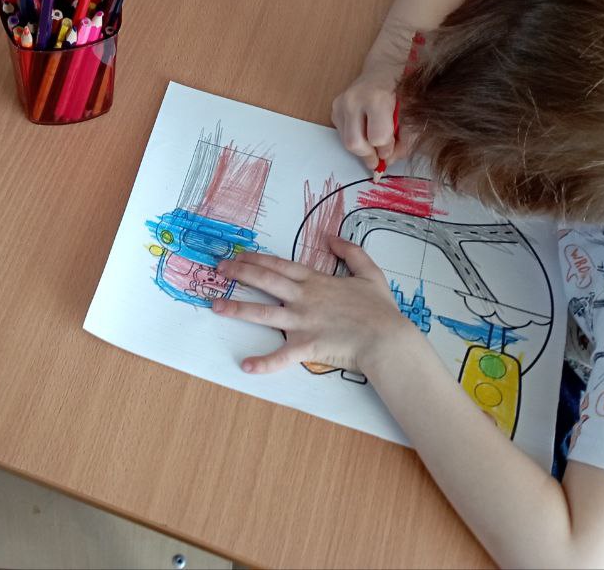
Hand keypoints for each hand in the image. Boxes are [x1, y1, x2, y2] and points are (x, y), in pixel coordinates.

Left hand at [211, 243, 406, 374]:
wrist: (387, 338)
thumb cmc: (380, 309)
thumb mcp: (370, 272)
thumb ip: (351, 252)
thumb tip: (331, 237)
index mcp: (316, 281)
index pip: (279, 265)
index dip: (257, 259)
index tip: (239, 255)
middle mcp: (303, 298)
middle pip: (265, 282)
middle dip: (240, 273)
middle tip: (219, 269)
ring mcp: (302, 322)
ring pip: (263, 314)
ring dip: (237, 309)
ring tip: (216, 306)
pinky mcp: (306, 346)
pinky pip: (281, 356)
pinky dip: (264, 363)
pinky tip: (246, 366)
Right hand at [331, 66, 402, 171]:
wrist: (383, 69)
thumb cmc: (401, 92)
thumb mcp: (412, 115)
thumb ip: (404, 142)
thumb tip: (388, 162)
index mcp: (377, 99)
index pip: (377, 138)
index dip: (386, 149)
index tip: (392, 148)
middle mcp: (354, 100)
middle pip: (355, 144)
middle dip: (368, 156)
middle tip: (379, 159)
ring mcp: (341, 103)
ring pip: (346, 141)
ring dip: (362, 148)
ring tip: (374, 143)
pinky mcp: (334, 108)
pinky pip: (342, 134)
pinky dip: (355, 137)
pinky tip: (365, 130)